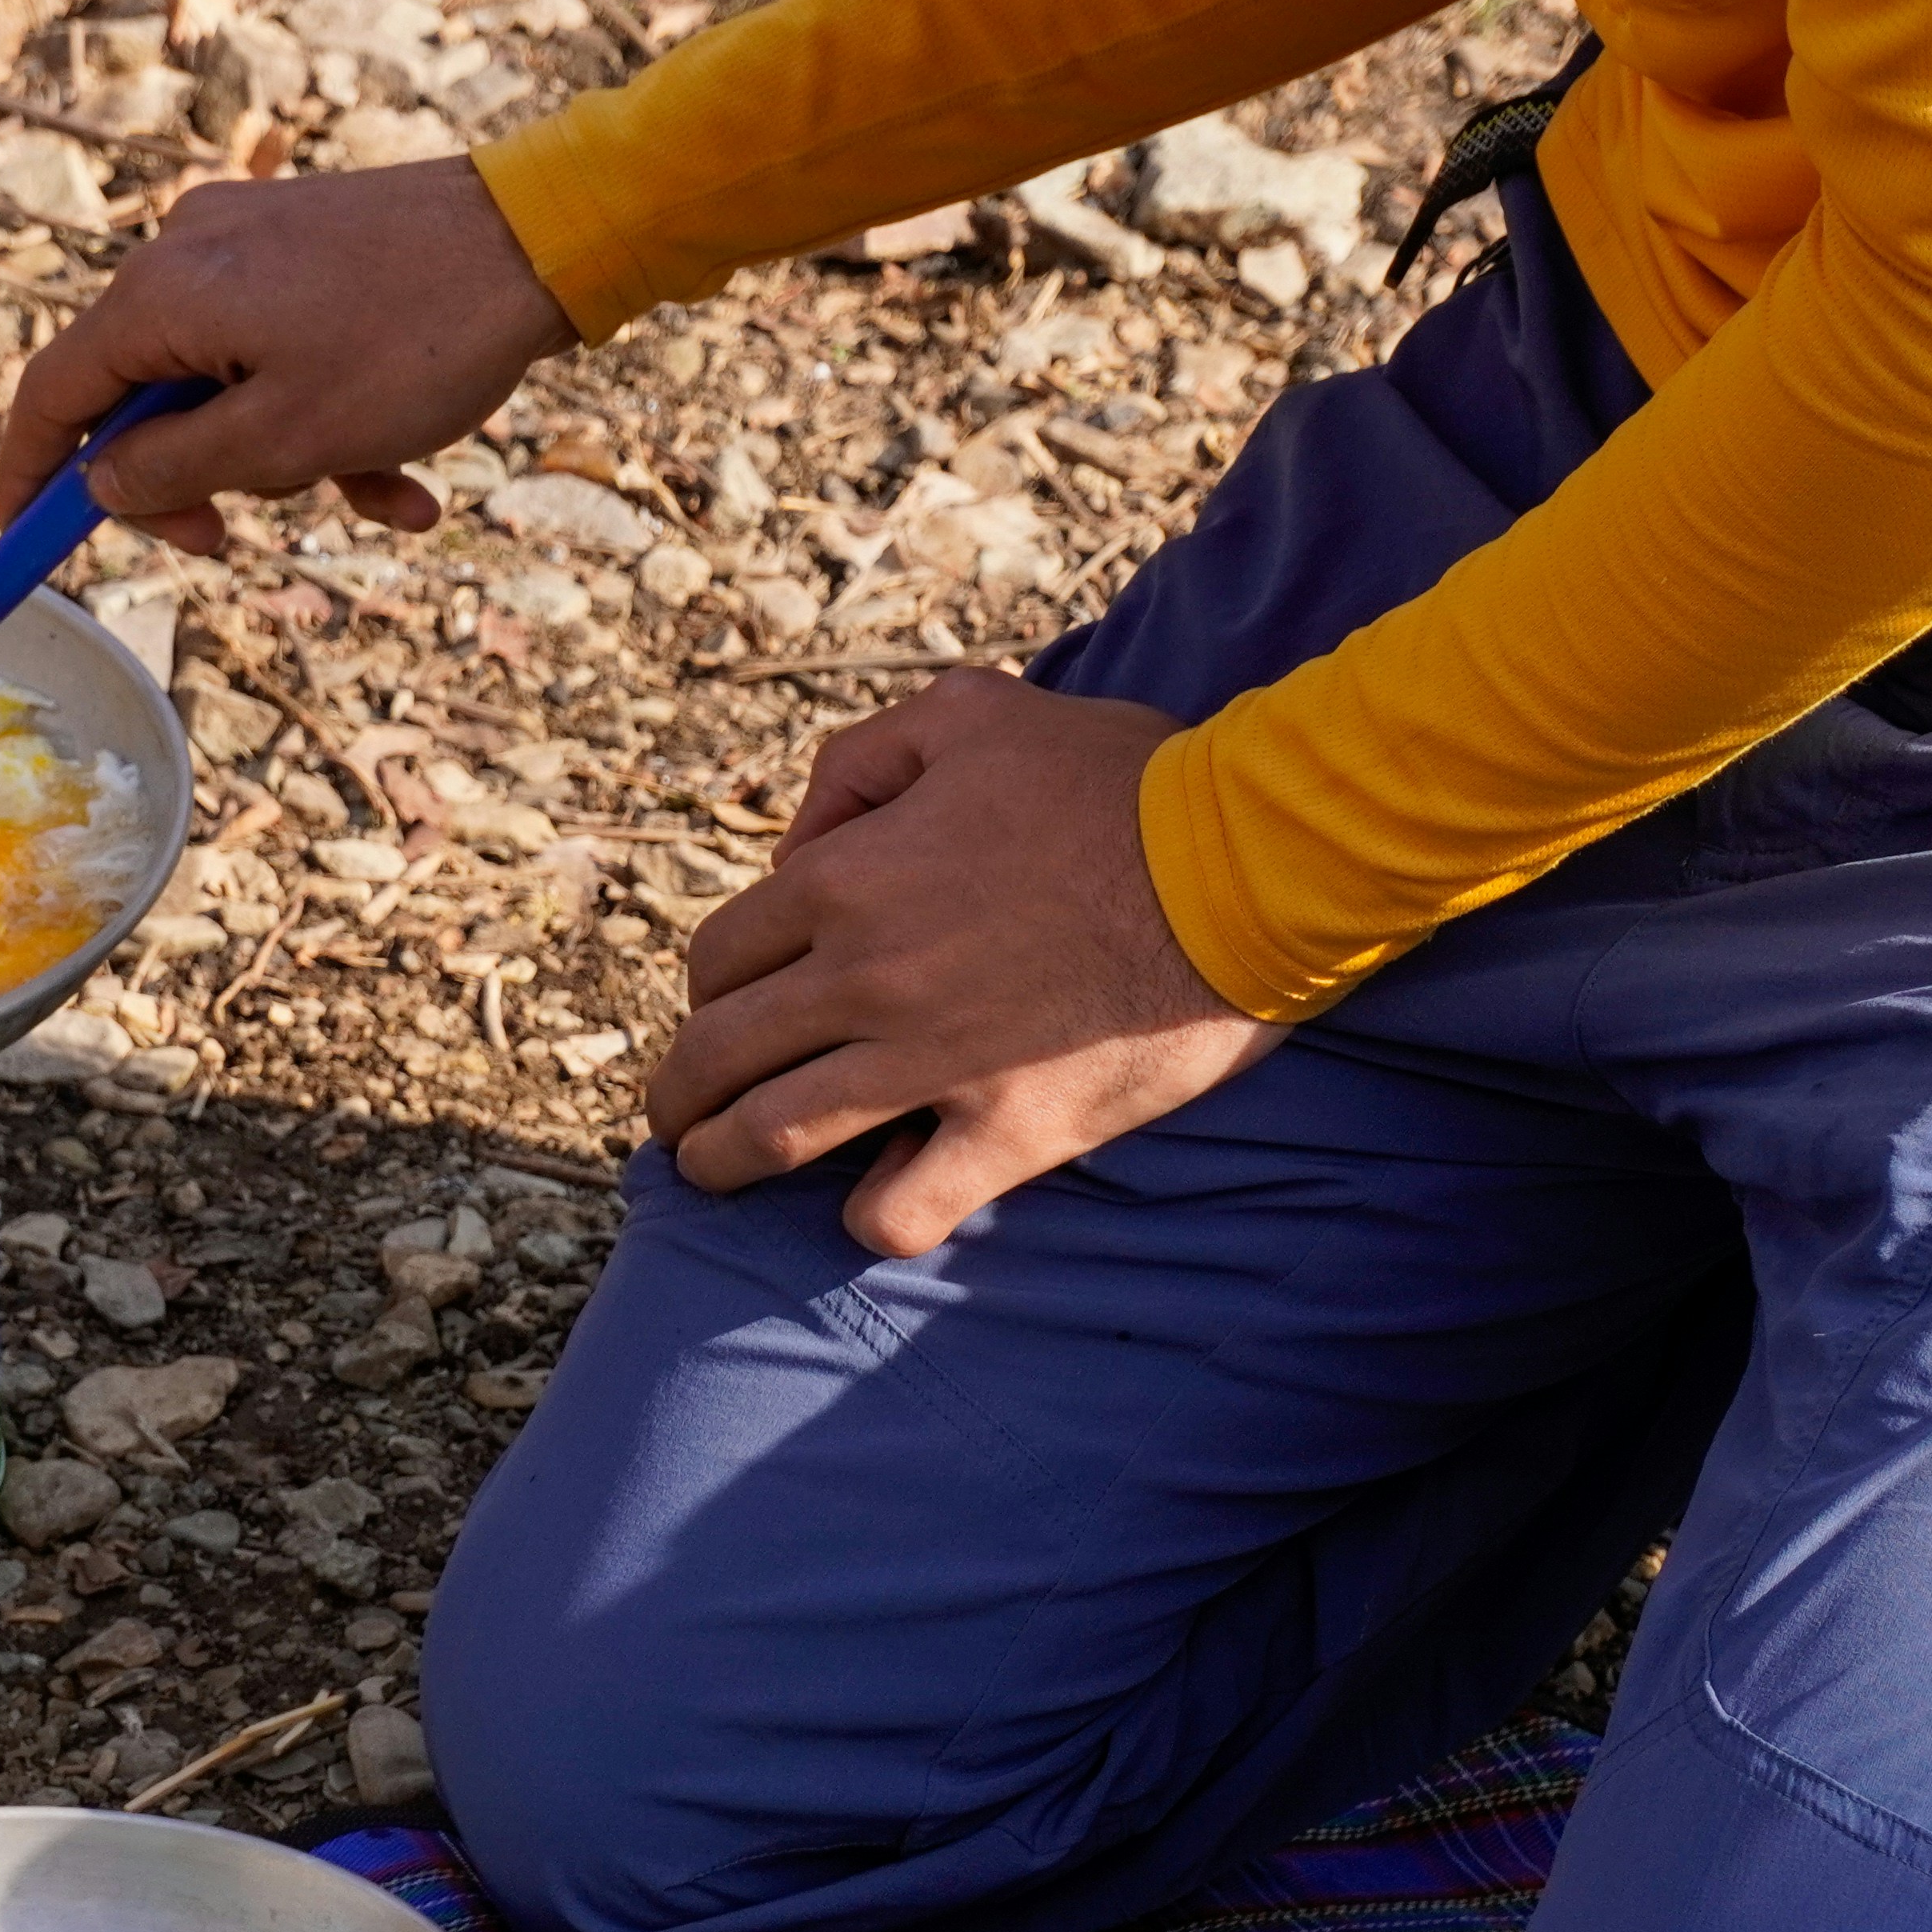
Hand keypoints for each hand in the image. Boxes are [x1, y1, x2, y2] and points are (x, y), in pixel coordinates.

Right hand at [0, 153, 579, 554]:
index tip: (28, 547)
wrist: (541, 240)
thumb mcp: (282, 440)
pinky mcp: (302, 246)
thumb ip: (173, 470)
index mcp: (161, 297)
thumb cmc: (415, 342)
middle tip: (226, 545)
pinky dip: (327, 420)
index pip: (51, 397)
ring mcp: (247, 242)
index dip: (30, 480)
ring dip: (286, 460)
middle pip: (139, 396)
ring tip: (380, 493)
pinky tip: (406, 475)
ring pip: (225, 387)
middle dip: (191, 480)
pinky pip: (281, 351)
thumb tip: (99, 484)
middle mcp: (187, 254)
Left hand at [650, 670, 1280, 1257]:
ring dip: (721, 1164)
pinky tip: (876, 1202)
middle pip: (718, 1055)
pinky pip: (900, 1209)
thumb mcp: (973, 714)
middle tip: (679, 1115)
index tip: (726, 1010)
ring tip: (711, 1174)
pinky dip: (872, 1217)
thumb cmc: (1120, 779)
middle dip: (680, 1093)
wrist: (1252, 860)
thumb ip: (862, 763)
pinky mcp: (1011, 1131)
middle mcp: (867, 977)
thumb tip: (800, 843)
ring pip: (774, 1139)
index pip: (721, 956)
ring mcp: (934, 1062)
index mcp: (845, 878)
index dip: (710, 989)